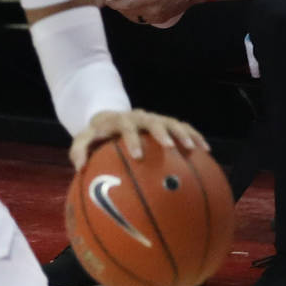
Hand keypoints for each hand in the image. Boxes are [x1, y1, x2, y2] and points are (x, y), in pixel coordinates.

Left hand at [69, 108, 209, 170]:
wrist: (110, 117)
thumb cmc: (97, 135)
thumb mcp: (84, 139)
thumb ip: (78, 151)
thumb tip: (78, 167)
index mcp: (119, 121)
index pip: (126, 127)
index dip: (132, 140)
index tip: (137, 156)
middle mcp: (139, 117)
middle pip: (153, 121)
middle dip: (162, 133)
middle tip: (169, 147)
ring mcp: (154, 119)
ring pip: (171, 122)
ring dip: (182, 133)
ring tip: (193, 148)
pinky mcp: (165, 122)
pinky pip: (183, 127)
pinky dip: (194, 136)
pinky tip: (206, 151)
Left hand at [107, 0, 206, 24]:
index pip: (129, 4)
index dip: (116, 4)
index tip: (109, 0)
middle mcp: (156, 9)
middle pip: (130, 13)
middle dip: (119, 7)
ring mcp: (159, 16)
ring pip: (136, 18)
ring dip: (126, 12)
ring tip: (122, 3)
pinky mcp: (161, 19)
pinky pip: (144, 20)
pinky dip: (136, 15)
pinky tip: (133, 7)